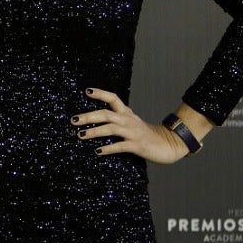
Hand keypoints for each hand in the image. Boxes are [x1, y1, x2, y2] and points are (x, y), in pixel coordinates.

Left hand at [75, 88, 194, 164]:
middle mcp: (129, 120)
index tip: (86, 91)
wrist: (170, 144)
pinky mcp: (138, 145)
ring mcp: (133, 132)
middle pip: (106, 114)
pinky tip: (97, 151)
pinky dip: (108, 148)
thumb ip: (116, 121)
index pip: (113, 98)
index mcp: (127, 114)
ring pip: (111, 128)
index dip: (100, 94)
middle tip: (73, 120)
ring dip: (94, 132)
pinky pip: (120, 146)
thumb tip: (92, 122)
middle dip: (88, 116)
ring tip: (80, 135)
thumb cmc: (146, 135)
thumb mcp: (131, 124)